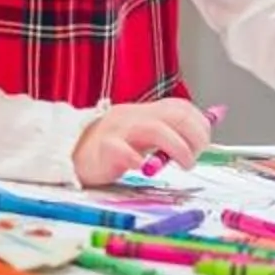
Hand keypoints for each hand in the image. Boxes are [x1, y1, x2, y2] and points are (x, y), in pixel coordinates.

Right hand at [72, 99, 214, 185]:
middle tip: (194, 158)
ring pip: (155, 130)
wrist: (72, 152)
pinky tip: (143, 168)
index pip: (183, 107)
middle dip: (196, 138)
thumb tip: (202, 133)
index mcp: (146, 111)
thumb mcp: (143, 135)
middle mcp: (134, 116)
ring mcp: (119, 130)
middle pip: (176, 115)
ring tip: (183, 166)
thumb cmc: (112, 148)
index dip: (201, 126)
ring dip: (178, 149)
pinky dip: (138, 160)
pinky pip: (123, 150)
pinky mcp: (104, 149)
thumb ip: (169, 133)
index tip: (201, 146)